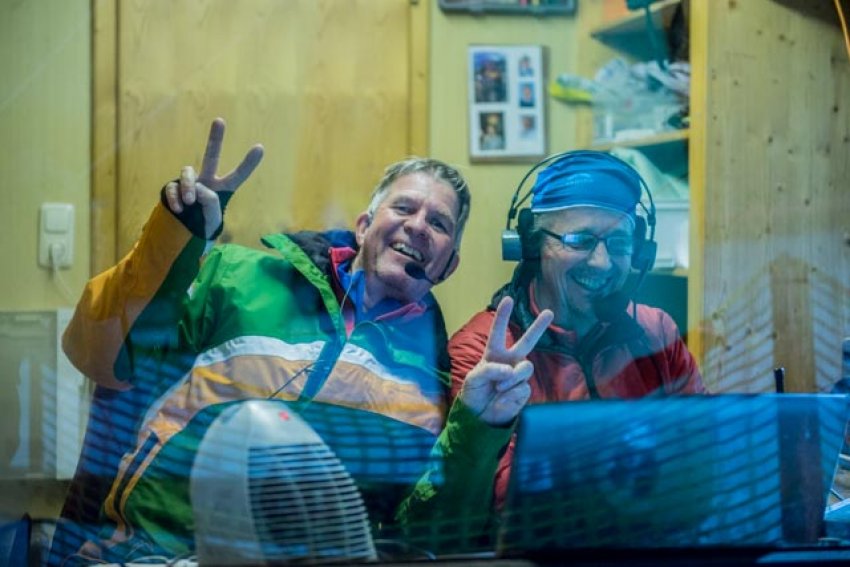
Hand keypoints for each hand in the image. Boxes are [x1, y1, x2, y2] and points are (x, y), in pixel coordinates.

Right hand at [163, 117, 264, 238]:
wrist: (182, 239)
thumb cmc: (202, 229)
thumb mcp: (212, 220)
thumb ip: (210, 202)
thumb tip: (198, 188)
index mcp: (221, 191)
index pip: (237, 176)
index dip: (248, 164)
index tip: (260, 147)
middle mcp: (206, 183)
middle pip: (211, 157)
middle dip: (215, 139)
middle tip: (220, 120)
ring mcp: (189, 185)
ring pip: (188, 172)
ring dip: (189, 186)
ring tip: (190, 202)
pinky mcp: (173, 189)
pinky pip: (173, 187)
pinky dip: (175, 196)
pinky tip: (179, 208)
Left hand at [458, 296, 552, 425]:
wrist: (479, 416)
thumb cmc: (474, 393)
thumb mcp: (474, 378)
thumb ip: (489, 369)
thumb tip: (509, 370)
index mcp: (494, 354)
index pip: (498, 332)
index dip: (503, 316)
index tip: (508, 299)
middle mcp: (509, 361)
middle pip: (527, 342)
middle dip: (538, 327)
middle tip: (549, 312)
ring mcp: (518, 376)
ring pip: (526, 367)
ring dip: (512, 377)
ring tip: (499, 387)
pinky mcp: (524, 391)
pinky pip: (523, 388)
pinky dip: (511, 394)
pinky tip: (502, 398)